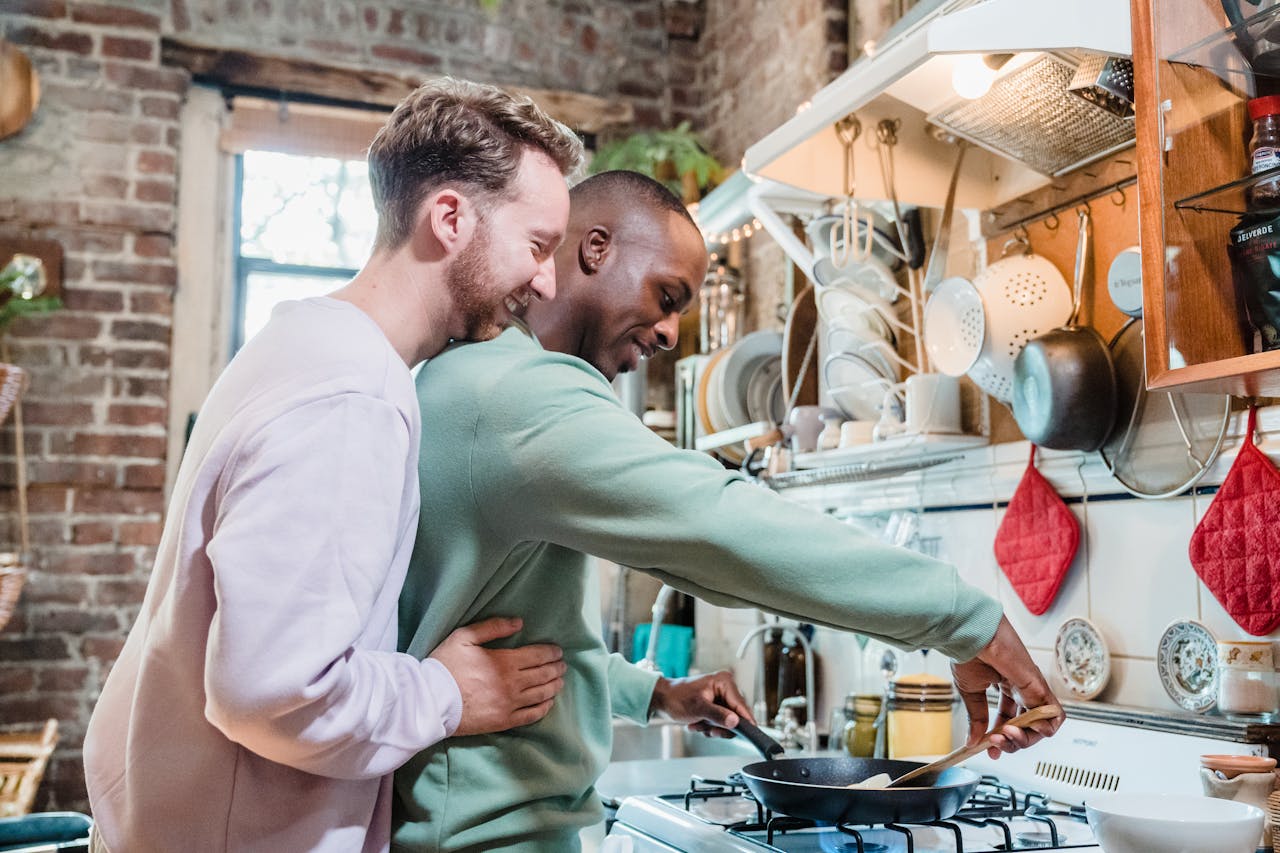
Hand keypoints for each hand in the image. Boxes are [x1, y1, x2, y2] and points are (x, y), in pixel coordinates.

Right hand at [429, 617, 565, 736]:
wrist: (431, 701)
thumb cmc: (445, 666)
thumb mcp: (464, 637)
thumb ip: (493, 627)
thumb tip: (519, 623)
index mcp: (504, 662)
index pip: (538, 655)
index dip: (551, 653)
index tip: (558, 651)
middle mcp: (512, 684)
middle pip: (543, 675)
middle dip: (556, 668)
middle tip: (562, 665)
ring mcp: (509, 705)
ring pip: (541, 695)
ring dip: (554, 686)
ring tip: (559, 681)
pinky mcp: (503, 721)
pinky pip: (531, 716)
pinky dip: (544, 708)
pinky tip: (548, 703)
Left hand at [648, 670, 754, 737]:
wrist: (662, 699)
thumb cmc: (676, 698)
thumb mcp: (698, 708)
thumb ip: (718, 715)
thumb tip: (735, 722)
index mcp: (724, 682)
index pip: (741, 704)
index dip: (745, 720)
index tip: (751, 734)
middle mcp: (724, 688)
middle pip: (736, 715)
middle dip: (720, 725)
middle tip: (708, 729)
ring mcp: (720, 698)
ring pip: (727, 722)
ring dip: (712, 727)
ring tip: (697, 724)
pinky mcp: (715, 706)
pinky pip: (719, 722)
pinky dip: (708, 727)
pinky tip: (696, 723)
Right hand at [951, 615, 1063, 757]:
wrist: (971, 638)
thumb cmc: (969, 654)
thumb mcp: (971, 693)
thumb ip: (977, 718)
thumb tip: (974, 741)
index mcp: (1004, 685)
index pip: (1009, 718)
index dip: (1001, 737)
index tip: (990, 749)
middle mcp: (1021, 688)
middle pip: (1026, 726)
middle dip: (1012, 741)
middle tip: (996, 744)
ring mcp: (1032, 688)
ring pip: (1041, 725)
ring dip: (1026, 738)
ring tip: (1007, 736)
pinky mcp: (1039, 687)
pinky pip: (1054, 714)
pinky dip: (1048, 727)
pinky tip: (1033, 731)